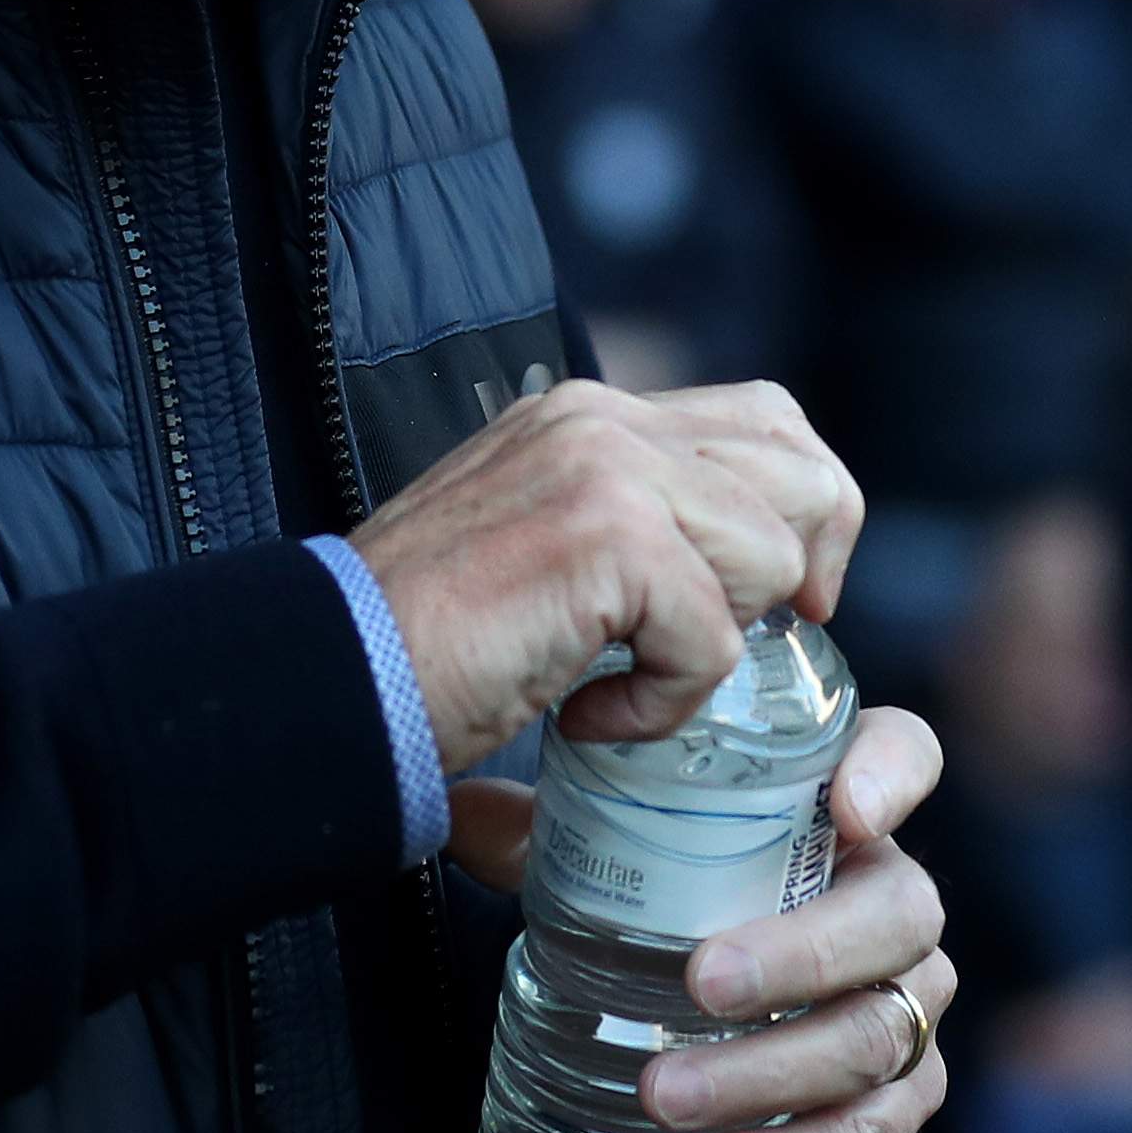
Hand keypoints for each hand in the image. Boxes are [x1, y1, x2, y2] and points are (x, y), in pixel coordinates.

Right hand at [350, 379, 863, 763]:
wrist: (328, 673)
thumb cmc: (422, 642)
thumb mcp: (538, 548)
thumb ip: (627, 526)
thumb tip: (744, 567)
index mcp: (590, 416)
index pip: (768, 422)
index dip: (803, 516)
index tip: (778, 604)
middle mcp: (603, 420)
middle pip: (799, 471)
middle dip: (795, 578)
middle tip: (720, 654)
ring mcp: (606, 468)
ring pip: (771, 555)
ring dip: (712, 650)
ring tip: (623, 686)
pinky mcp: (606, 537)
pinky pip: (713, 639)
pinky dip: (662, 704)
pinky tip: (588, 716)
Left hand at [448, 707, 956, 1132]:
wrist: (709, 1004)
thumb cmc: (661, 894)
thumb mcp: (604, 842)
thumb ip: (541, 821)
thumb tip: (456, 819)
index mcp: (838, 810)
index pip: (906, 754)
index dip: (892, 775)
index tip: (846, 810)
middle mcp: (894, 898)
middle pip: (898, 915)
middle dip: (801, 957)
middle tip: (700, 985)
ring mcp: (909, 999)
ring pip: (882, 1035)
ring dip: (774, 1073)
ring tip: (668, 1097)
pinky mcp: (904, 1092)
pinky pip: (877, 1130)